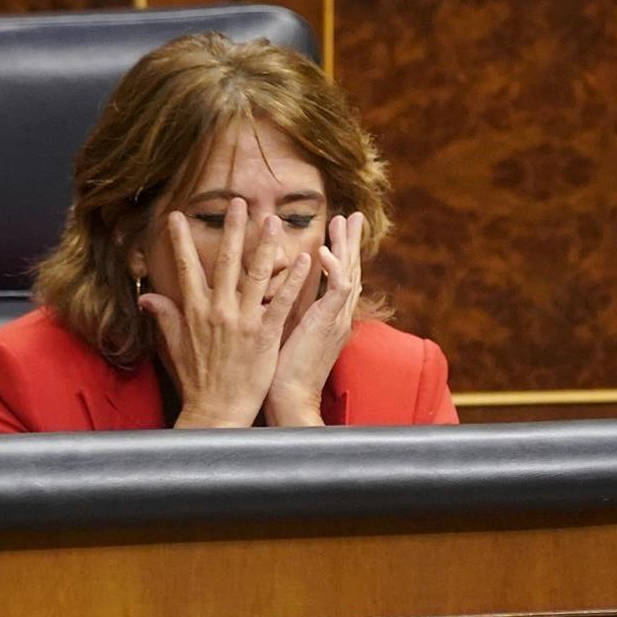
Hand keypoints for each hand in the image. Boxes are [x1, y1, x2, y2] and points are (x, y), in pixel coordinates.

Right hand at [138, 198, 311, 427]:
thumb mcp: (175, 345)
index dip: (180, 241)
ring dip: (265, 245)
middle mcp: (218, 311)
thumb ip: (165, 317)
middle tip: (237, 201)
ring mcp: (243, 322)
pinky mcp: (265, 335)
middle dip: (232, 230)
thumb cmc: (198, 380)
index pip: (186, 268)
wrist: (216, 410)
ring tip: (273, 220)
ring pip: (256, 275)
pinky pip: (282, 302)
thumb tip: (146, 298)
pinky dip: (293, 280)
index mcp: (195, 312)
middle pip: (225, 262)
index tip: (175, 216)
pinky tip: (305, 259)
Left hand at [264, 212, 363, 425]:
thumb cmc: (279, 375)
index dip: (338, 252)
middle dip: (350, 242)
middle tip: (351, 215)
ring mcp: (335, 320)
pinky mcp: (326, 325)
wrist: (289, 401)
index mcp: (327, 319)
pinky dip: (332, 269)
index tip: (335, 229)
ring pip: (348, 274)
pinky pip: (336, 291)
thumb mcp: (281, 334)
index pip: (338, 278)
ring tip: (342, 220)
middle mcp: (336, 317)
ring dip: (345, 246)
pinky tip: (322, 251)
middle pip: (349, 270)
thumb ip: (278, 311)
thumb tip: (265, 296)